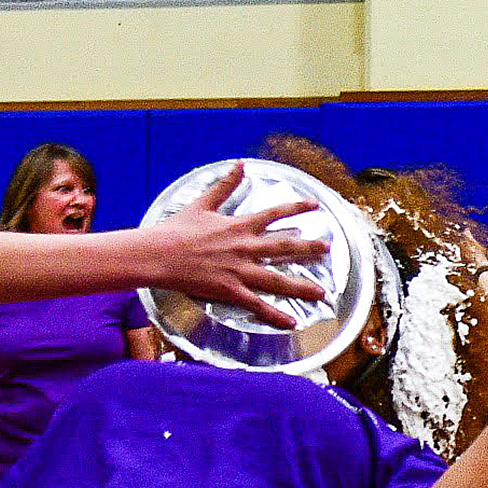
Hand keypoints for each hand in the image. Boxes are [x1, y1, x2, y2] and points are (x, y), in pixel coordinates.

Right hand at [143, 167, 324, 323]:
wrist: (159, 253)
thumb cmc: (177, 229)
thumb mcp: (203, 203)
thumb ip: (225, 185)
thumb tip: (239, 164)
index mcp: (239, 226)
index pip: (275, 214)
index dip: (297, 208)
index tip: (315, 206)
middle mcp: (245, 248)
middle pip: (285, 248)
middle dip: (309, 247)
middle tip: (328, 248)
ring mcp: (239, 270)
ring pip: (278, 280)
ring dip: (301, 287)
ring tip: (321, 293)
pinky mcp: (230, 290)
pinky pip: (258, 305)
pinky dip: (275, 315)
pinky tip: (291, 323)